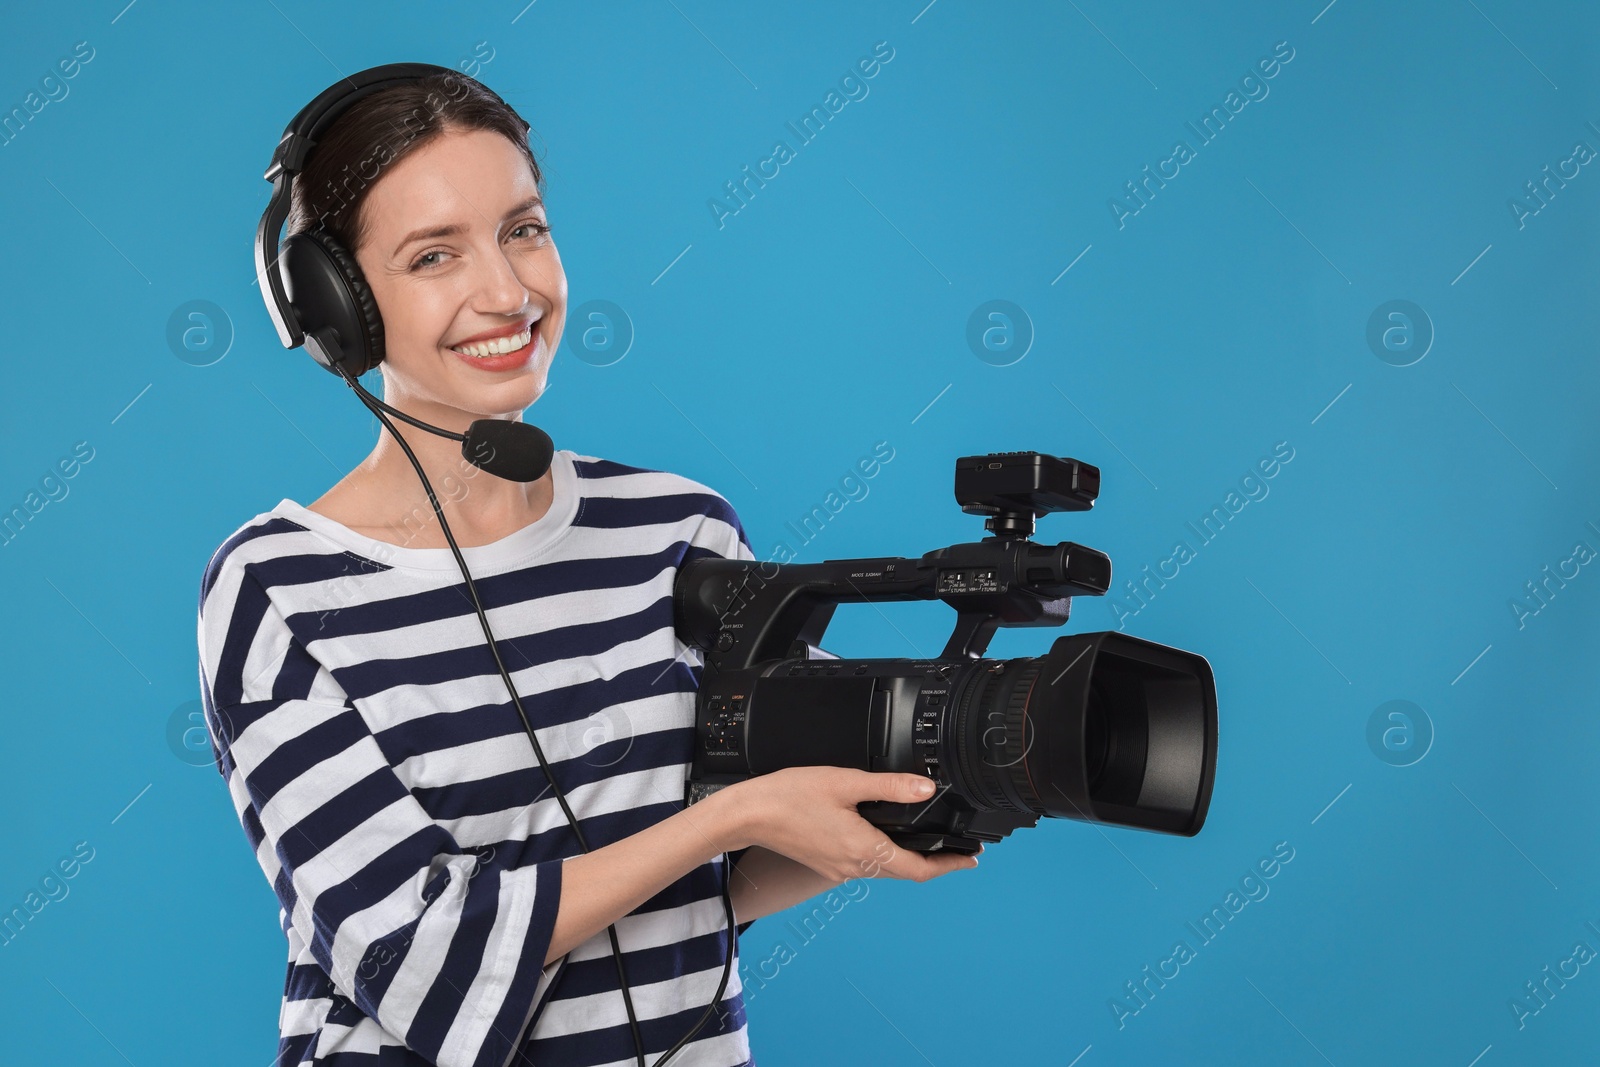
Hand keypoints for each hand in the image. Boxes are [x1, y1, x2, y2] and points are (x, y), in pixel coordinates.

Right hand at [713, 766, 981, 883]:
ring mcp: (838, 868)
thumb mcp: (845, 783)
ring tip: (925, 842)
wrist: (747, 815)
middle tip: (956, 850)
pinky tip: (881, 836)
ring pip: (883, 868)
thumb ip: (888, 787)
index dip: (949, 866)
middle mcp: (853, 866)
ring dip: (908, 859)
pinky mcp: (824, 863)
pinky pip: (863, 863)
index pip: (918, 869)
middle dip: (933, 863)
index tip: (970, 860)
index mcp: (864, 849)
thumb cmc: (789, 797)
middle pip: (904, 872)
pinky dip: (882, 854)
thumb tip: (925, 790)